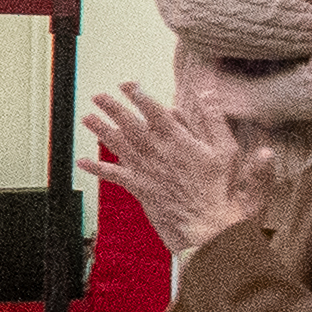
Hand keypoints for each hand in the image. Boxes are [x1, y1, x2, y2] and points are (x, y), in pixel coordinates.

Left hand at [83, 80, 281, 256]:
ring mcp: (147, 171)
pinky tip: (82, 162)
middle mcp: (159, 153)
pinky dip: (98, 168)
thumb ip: (218, 122)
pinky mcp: (141, 188)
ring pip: (120, 146)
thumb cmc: (223, 190)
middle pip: (132, 126)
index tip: (127, 85)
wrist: (209, 226)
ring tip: (87, 118)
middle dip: (114, 109)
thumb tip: (209, 94)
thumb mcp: (229, 152)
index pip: (156, 114)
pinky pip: (116, 176)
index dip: (141, 98)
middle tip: (98, 96)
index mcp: (181, 142)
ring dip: (102, 131)